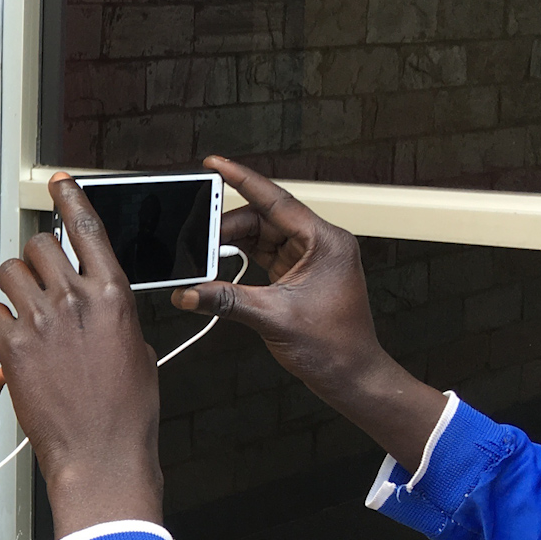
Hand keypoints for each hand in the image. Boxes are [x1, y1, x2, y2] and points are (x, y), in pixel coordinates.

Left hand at [0, 174, 161, 537]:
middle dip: (34, 261)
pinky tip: (11, 341)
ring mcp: (42, 321)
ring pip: (8, 273)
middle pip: (37, 246)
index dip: (70, 199)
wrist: (101, 453)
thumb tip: (99, 306)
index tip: (58, 183)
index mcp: (114, 295)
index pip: (87, 228)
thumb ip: (114, 315)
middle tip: (37, 285)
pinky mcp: (13, 346)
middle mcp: (76, 299)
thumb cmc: (126, 410)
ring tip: (23, 314)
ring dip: (11, 288)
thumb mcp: (136, 349)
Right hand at [170, 156, 444, 470]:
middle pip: (262, 219)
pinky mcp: (296, 275)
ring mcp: (307, 259)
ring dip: (229, 246)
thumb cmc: (332, 346)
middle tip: (194, 238)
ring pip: (259, 238)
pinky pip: (262, 256)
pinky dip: (238, 261)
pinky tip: (217, 268)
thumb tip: (188, 293)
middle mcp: (318, 244)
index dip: (242, 180)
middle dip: (226, 228)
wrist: (352, 375)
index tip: (215, 164)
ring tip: (201, 257)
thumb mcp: (272, 318)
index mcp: (324, 242)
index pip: (276, 201)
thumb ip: (226, 300)